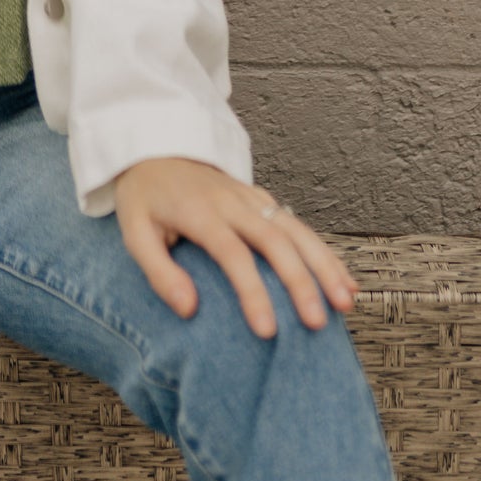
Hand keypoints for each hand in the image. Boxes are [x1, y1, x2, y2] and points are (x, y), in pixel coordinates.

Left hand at [113, 156, 359, 337]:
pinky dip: (324, 253)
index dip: (252, 292)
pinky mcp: (262, 199)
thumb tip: (188, 310)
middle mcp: (232, 202)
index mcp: (199, 211)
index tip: (267, 331)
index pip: (232, 253)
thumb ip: (159, 272)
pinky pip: (299, 226)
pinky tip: (344, 280)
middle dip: (300, 282)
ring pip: (296, 229)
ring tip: (345, 301)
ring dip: (323, 265)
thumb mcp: (134, 233)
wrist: (155, 149)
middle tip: (316, 323)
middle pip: (275, 240)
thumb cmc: (145, 199)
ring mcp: (251, 198)